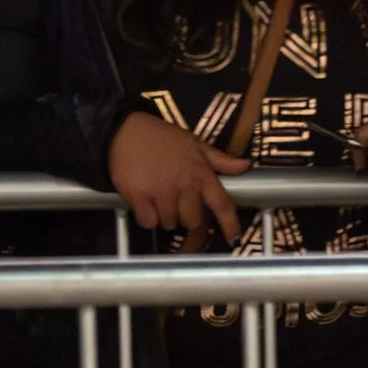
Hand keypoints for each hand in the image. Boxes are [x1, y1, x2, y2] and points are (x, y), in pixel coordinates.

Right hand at [108, 111, 247, 243]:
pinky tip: (144, 202)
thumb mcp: (193, 143)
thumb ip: (219, 159)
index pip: (222, 205)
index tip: (233, 239)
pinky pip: (149, 222)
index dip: (230, 225)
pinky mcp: (140, 198)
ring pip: (170, 223)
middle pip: (193, 221)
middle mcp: (184, 186)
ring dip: (166, 216)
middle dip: (186, 216)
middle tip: (177, 203)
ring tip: (158, 197)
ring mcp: (162, 193)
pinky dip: (147, 216)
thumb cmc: (160, 136)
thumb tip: (245, 165)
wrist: (122, 129)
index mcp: (201, 174)